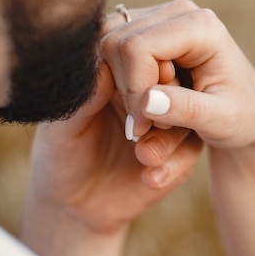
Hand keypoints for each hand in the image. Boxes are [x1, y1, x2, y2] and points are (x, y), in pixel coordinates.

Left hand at [20, 4, 202, 255]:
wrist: (79, 208)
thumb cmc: (62, 158)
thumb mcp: (62, 129)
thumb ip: (82, 98)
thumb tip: (104, 64)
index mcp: (114, 72)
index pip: (137, 48)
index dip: (140, 65)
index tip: (129, 96)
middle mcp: (145, 88)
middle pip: (172, 73)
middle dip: (162, 98)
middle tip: (138, 130)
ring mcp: (167, 117)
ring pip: (189, 109)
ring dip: (170, 135)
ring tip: (143, 157)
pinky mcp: (181, 147)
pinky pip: (192, 146)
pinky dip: (174, 163)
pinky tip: (150, 177)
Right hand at [99, 0, 254, 151]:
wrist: (246, 108)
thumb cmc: (239, 115)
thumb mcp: (221, 122)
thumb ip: (186, 110)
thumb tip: (147, 102)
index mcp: (201, 26)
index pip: (138, 48)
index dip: (133, 90)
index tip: (144, 127)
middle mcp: (178, 11)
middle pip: (117, 42)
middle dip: (127, 90)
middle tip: (151, 124)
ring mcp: (159, 14)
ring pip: (108, 44)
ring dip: (122, 86)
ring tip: (153, 113)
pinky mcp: (145, 26)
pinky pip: (110, 48)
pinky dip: (119, 81)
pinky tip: (147, 102)